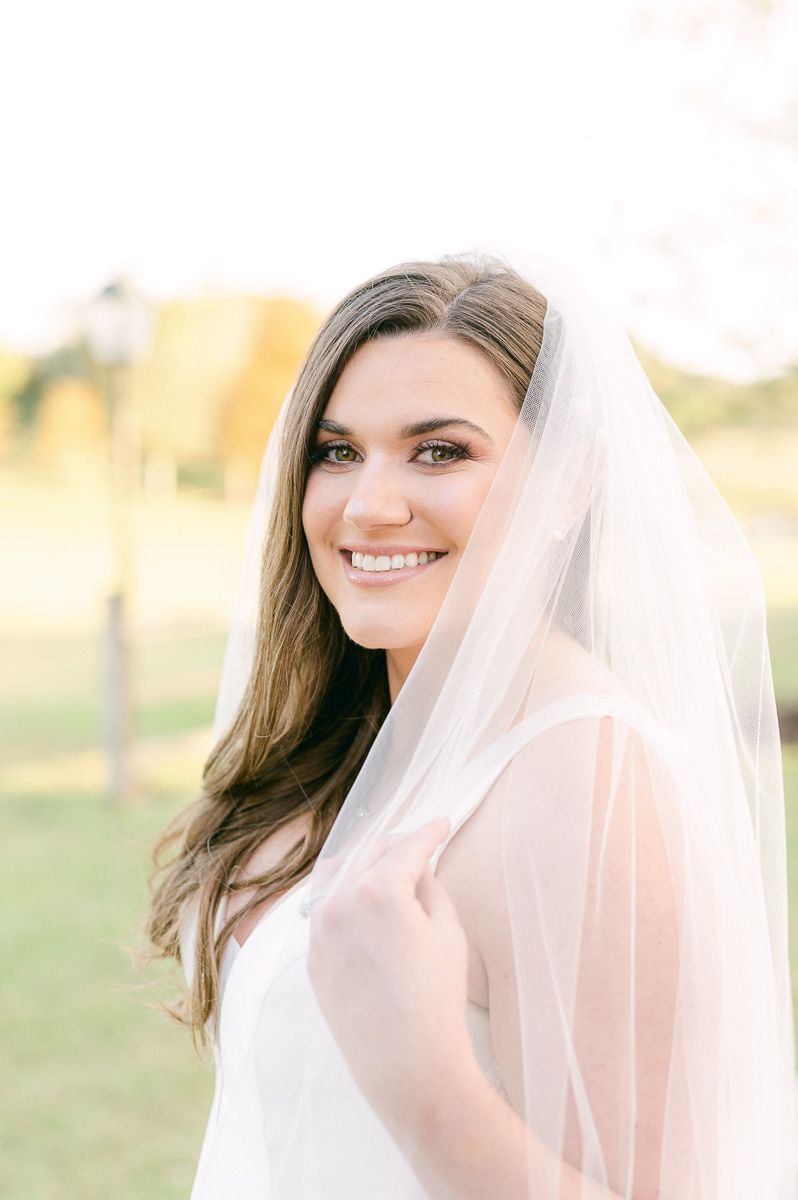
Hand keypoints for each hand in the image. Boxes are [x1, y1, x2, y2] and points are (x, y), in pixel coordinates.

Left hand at [306, 817, 477, 1135]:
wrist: (406, 1063)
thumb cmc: (436, 997)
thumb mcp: (448, 931)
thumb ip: (430, 888)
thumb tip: (416, 871)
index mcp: (378, 889)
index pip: (407, 846)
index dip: (429, 832)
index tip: (442, 824)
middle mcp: (340, 901)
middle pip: (369, 853)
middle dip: (397, 844)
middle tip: (419, 842)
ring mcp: (320, 929)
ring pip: (337, 875)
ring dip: (363, 863)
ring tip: (386, 864)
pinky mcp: (313, 956)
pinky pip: (323, 908)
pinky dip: (342, 893)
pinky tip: (360, 898)